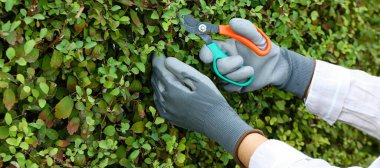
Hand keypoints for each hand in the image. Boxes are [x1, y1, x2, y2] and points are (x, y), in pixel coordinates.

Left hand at [151, 54, 261, 155]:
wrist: (217, 123)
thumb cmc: (211, 99)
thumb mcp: (199, 80)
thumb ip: (181, 69)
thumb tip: (166, 60)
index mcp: (171, 90)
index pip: (159, 70)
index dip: (157, 60)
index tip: (159, 53)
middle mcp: (164, 101)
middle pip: (155, 80)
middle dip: (158, 69)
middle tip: (162, 61)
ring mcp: (165, 111)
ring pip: (155, 91)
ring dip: (158, 80)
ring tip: (165, 72)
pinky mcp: (169, 117)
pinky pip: (158, 102)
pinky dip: (159, 92)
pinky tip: (165, 89)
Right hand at [199, 18, 314, 97]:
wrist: (275, 66)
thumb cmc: (265, 49)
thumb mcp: (258, 37)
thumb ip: (246, 28)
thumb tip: (232, 22)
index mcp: (224, 48)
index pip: (207, 51)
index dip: (206, 54)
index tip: (210, 57)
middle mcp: (223, 61)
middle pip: (216, 67)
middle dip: (229, 65)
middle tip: (241, 60)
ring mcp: (227, 74)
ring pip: (224, 78)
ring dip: (239, 74)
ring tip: (251, 69)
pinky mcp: (233, 85)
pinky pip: (230, 87)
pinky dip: (241, 83)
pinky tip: (249, 78)